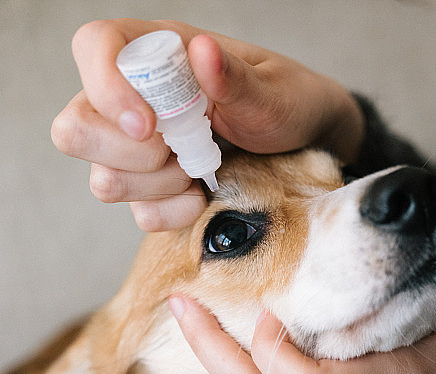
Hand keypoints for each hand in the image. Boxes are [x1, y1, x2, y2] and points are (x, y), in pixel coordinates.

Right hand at [51, 19, 364, 230]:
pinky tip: (201, 196)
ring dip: (155, 185)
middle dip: (128, 153)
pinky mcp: (154, 186)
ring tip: (199, 170)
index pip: (94, 46)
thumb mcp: (272, 91)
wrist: (306, 142)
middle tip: (180, 149)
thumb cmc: (287, 101)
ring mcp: (138, 147)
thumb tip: (203, 51)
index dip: (105, 86)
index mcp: (159, 51)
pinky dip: (171, 212)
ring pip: (101, 178)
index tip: (150, 125)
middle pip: (74, 127)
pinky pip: (138, 212)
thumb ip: (236, 78)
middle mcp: (136, 96)